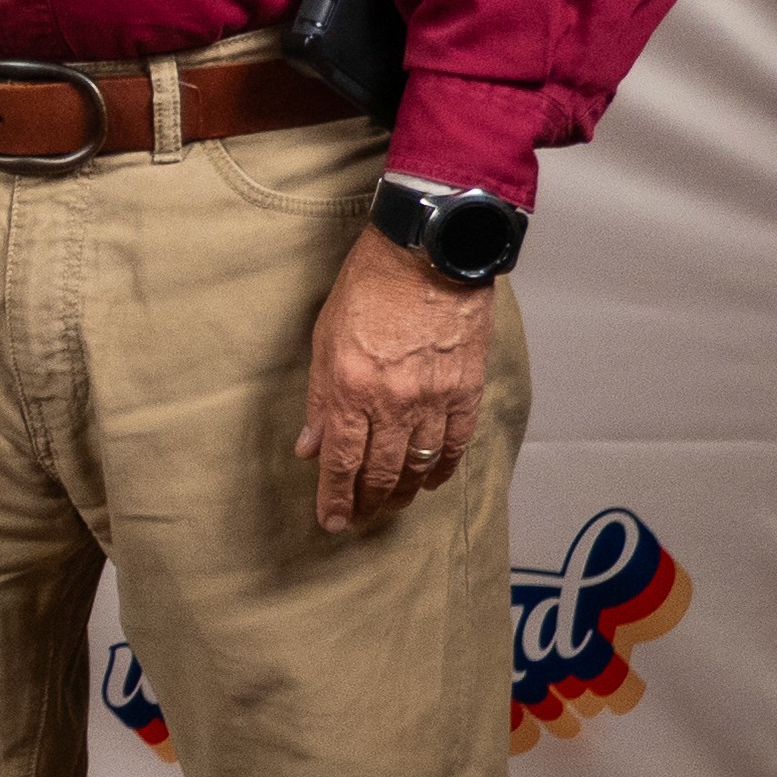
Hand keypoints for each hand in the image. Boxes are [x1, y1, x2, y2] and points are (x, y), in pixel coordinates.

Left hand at [293, 224, 491, 535]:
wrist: (428, 254)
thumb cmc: (369, 287)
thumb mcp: (324, 339)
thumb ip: (320, 399)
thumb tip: (311, 446)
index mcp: (351, 389)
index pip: (340, 461)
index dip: (335, 498)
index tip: (331, 521)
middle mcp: (394, 401)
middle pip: (380, 471)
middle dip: (366, 502)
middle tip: (358, 518)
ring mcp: (434, 398)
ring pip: (419, 464)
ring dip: (403, 491)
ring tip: (389, 504)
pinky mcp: (466, 389)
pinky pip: (456, 444)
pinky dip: (443, 468)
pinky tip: (431, 480)